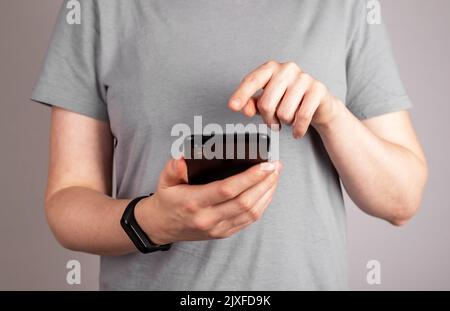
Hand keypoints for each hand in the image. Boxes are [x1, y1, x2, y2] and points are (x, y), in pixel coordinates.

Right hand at [135, 158, 281, 244]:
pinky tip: (267, 192)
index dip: (250, 177)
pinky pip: (248, 221)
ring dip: (267, 193)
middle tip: (276, 166)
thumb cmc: (166, 200)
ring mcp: (217, 229)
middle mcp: (208, 218)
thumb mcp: (164, 180)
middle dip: (265, 183)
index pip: (227, 190)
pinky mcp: (224, 233)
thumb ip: (173, 168)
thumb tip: (184, 158)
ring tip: (275, 176)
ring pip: (251, 213)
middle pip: (245, 202)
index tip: (265, 165)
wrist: (161, 227)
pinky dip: (262, 205)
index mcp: (194, 202)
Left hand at [228, 60, 339, 137]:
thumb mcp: (267, 102)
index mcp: (271, 68)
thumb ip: (251, 104)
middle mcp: (287, 69)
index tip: (232, 107)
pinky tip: (297, 132)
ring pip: (284, 113)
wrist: (319, 104)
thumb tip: (243, 109)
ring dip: (285, 123)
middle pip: (266, 103)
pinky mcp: (318, 89)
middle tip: (274, 122)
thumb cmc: (287, 101)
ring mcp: (304, 78)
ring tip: (288, 119)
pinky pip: (302, 116)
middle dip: (268, 119)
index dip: (241, 94)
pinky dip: (297, 129)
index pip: (252, 81)